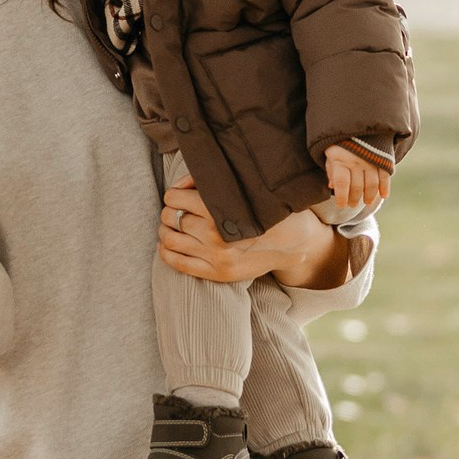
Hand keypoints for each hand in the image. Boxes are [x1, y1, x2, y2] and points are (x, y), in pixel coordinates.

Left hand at [158, 169, 348, 293]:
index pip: (174, 199)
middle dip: (169, 211)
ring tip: (171, 226)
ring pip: (169, 240)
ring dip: (165, 230)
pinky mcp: (217, 273)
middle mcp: (215, 236)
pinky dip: (166, 252)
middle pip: (170, 218)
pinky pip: (178, 263)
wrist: (293, 243)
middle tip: (176, 210)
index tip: (179, 196)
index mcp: (219, 211)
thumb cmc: (267, 212)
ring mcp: (215, 257)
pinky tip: (169, 245)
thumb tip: (180, 185)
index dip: (173, 194)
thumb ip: (209, 185)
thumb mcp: (243, 191)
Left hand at [323, 141, 393, 217]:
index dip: (341, 197)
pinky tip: (383, 195)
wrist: (358, 118)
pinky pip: (385, 176)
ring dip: (369, 196)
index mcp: (340, 159)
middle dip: (354, 199)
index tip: (341, 205)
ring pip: (371, 184)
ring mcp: (371, 159)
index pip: (341, 183)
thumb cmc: (340, 139)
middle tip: (352, 205)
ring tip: (366, 202)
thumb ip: (331, 169)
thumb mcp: (330, 151)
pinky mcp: (383, 157)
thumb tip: (331, 187)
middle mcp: (356, 161)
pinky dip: (385, 187)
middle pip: (356, 186)